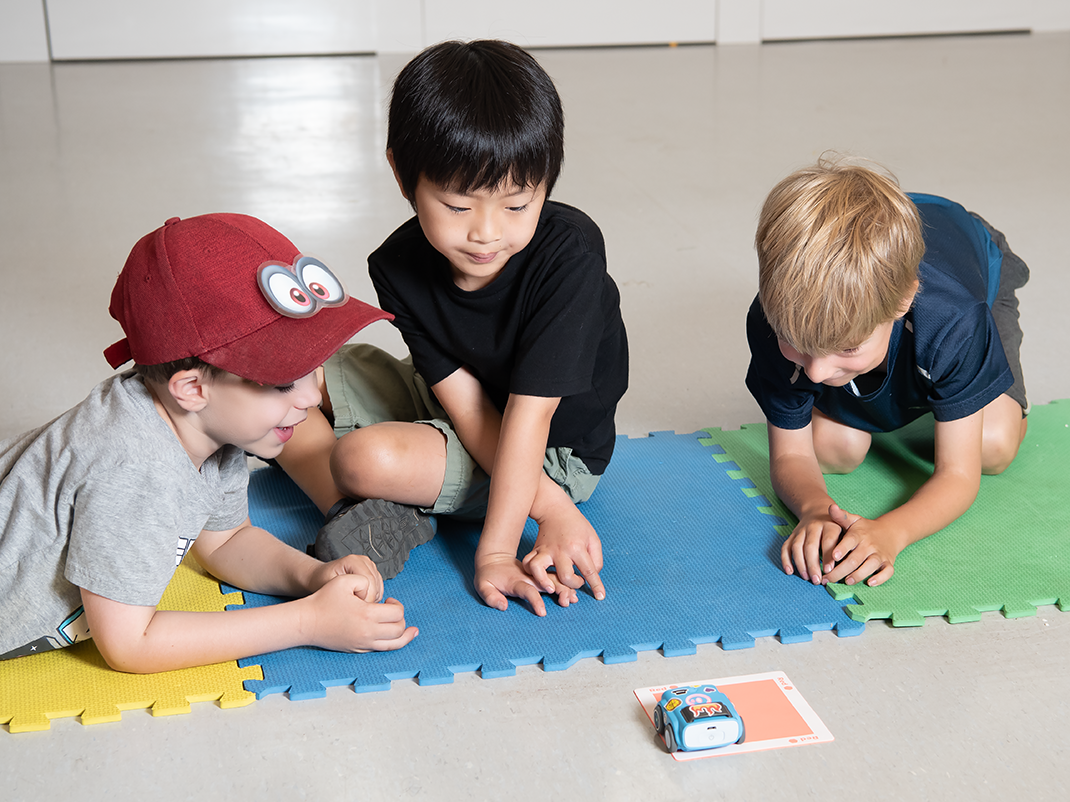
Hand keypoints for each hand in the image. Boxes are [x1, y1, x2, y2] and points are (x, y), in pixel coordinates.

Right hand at [304, 574, 416, 651]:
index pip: (397, 613)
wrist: (307, 622)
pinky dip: (391, 643)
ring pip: (393, 645)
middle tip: (391, 609)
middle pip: (399, 630)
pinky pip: (381, 650)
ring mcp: (363, 644)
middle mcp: (368, 633)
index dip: (397, 604)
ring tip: (412, 631)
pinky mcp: (357, 650)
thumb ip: (365, 580)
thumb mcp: (345, 580)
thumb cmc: (323, 600)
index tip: (388, 599)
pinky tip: (394, 638)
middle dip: (401, 618)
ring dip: (404, 636)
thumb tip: (378, 594)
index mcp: (367, 615)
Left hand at [308, 554, 383, 602]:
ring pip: (379, 587)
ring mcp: (369, 565)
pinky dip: (372, 596)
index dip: (363, 598)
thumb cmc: (322, 581)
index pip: (368, 582)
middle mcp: (363, 560)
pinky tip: (359, 598)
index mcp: (353, 561)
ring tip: (354, 602)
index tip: (353, 607)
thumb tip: (360, 603)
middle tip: (354, 607)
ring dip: (370, 598)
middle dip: (367, 599)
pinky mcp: (372, 571)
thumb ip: (343, 592)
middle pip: (375, 585)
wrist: (320, 576)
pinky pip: (379, 588)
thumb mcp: (328, 586)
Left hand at [475, 552, 574, 615]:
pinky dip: (565, 585)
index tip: (542, 613)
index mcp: (516, 581)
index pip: (528, 591)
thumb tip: (503, 606)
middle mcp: (529, 578)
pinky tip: (573, 593)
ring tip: (573, 598)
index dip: (535, 601)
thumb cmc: (487, 576)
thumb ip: (490, 596)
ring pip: (554, 580)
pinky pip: (555, 579)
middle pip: (548, 583)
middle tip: (567, 602)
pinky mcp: (539, 577)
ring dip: (565, 588)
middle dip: (559, 591)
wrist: (493, 559)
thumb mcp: (482, 586)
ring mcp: (535, 576)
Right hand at [522, 502, 605, 601]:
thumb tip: (591, 577)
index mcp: (577, 547)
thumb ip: (596, 560)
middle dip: (574, 584)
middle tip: (577, 580)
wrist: (555, 510)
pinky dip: (531, 573)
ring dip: (546, 582)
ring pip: (539, 570)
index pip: (589, 571)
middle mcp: (560, 551)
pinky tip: (540, 578)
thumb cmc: (577, 526)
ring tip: (552, 588)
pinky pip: (527, 564)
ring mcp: (545, 551)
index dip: (596, 586)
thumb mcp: (593, 539)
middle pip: (566, 576)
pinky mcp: (535, 550)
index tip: (600, 596)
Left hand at [782, 504, 899, 586]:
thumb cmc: (864, 528)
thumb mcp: (853, 520)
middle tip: (828, 578)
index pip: (850, 541)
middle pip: (855, 559)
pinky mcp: (889, 563)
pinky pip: (887, 572)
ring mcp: (880, 555)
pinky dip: (880, 578)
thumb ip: (841, 516)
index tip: (833, 556)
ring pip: (870, 566)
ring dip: (858, 575)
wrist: (890, 532)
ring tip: (846, 581)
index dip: (842, 549)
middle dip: (841, 570)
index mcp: (859, 534)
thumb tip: (830, 507)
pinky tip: (870, 583)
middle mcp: (869, 545)